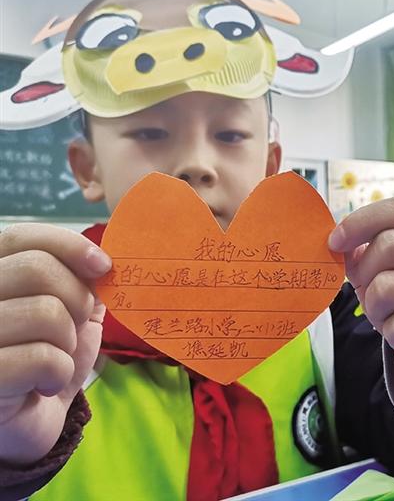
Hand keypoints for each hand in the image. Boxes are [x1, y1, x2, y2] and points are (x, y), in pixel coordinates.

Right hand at [0, 224, 110, 464]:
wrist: (26, 424)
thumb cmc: (44, 359)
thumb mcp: (68, 309)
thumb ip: (81, 278)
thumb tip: (103, 256)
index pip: (21, 238)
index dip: (68, 244)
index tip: (104, 265)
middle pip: (38, 270)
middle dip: (76, 299)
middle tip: (74, 328)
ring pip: (45, 313)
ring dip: (68, 341)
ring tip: (54, 358)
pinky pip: (43, 358)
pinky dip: (58, 373)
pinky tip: (43, 385)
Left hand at [329, 198, 393, 401]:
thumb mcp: (386, 268)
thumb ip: (364, 249)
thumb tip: (338, 243)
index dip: (360, 222)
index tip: (334, 243)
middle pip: (389, 245)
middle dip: (364, 274)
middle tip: (370, 293)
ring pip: (388, 287)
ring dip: (375, 308)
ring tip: (389, 315)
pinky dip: (391, 335)